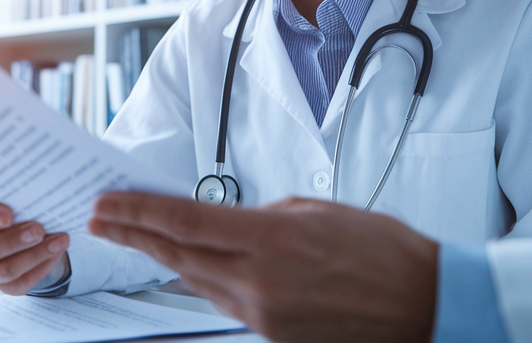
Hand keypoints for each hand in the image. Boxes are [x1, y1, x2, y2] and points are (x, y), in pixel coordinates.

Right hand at [0, 203, 69, 294]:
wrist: (35, 233)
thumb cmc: (22, 212)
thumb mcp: (20, 201)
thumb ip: (22, 199)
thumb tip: (40, 192)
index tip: (8, 214)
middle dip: (15, 240)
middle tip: (38, 230)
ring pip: (5, 270)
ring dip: (34, 256)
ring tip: (57, 242)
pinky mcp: (6, 285)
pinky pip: (20, 283)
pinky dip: (41, 268)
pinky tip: (55, 253)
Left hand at [89, 192, 437, 342]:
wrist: (427, 304)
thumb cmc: (385, 251)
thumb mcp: (319, 211)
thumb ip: (265, 216)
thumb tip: (230, 224)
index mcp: (272, 239)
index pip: (185, 222)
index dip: (139, 211)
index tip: (108, 202)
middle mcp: (260, 282)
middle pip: (179, 255)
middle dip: (135, 235)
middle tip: (104, 219)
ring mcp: (265, 316)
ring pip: (199, 282)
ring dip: (166, 258)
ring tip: (139, 237)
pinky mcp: (275, 337)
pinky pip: (227, 304)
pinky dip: (205, 282)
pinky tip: (191, 267)